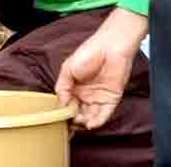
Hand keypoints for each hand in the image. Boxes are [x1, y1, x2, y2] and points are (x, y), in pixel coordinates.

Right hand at [55, 9, 147, 129]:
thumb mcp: (67, 69)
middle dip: (74, 119)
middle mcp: (86, 94)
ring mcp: (98, 97)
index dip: (63, 112)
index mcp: (73, 87)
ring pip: (91, 116)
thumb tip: (61, 105)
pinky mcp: (111, 99)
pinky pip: (104, 114)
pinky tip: (91, 124)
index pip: (67, 104)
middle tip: (70, 122)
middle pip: (78, 112)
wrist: (109, 47)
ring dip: (85, 122)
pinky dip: (98, 121)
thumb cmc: (87, 53)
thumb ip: (62, 87)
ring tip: (80, 122)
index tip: (59, 118)